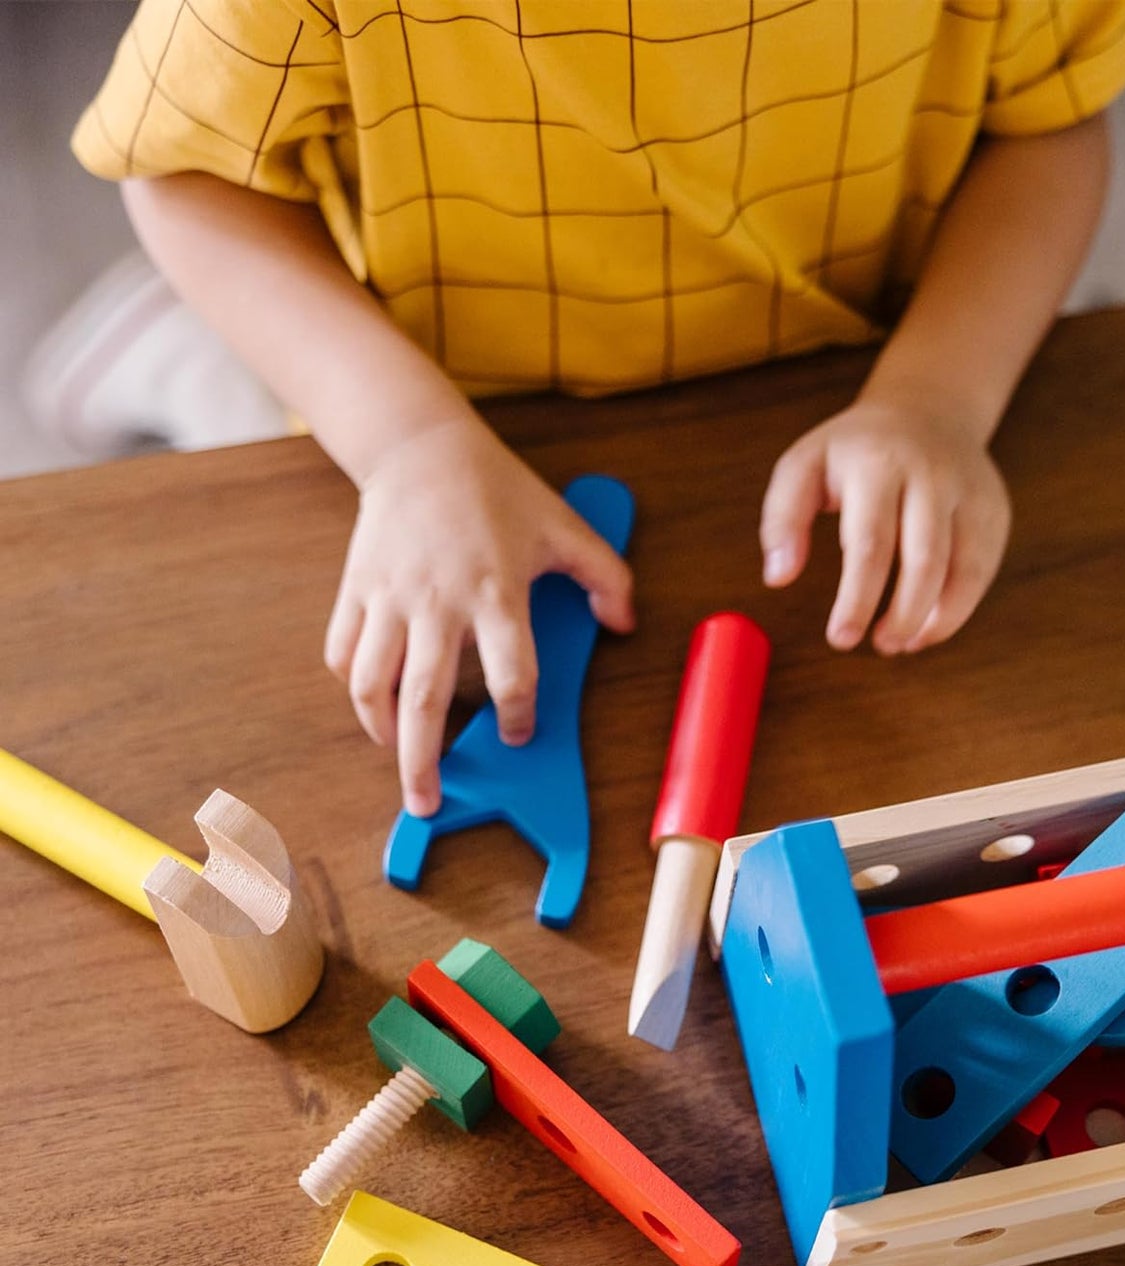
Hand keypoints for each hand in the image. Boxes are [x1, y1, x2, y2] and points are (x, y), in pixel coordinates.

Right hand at [323, 417, 634, 815]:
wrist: (420, 445)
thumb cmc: (496, 490)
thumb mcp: (565, 526)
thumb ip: (606, 576)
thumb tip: (625, 624)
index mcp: (496, 593)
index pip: (511, 675)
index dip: (517, 715)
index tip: (517, 732)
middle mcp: (438, 603)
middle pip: (425, 701)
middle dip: (424, 762)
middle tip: (427, 803)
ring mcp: (390, 598)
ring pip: (372, 684)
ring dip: (381, 732)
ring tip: (397, 757)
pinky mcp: (356, 589)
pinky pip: (343, 652)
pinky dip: (354, 688)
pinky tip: (375, 704)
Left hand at [759, 389, 1010, 653]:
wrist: (925, 410)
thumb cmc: (854, 453)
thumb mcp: (803, 466)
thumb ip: (782, 518)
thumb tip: (778, 577)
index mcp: (878, 464)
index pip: (870, 544)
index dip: (857, 599)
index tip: (841, 639)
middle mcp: (932, 475)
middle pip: (925, 560)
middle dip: (903, 615)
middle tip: (880, 647)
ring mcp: (970, 492)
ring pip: (965, 569)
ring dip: (937, 620)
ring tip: (902, 643)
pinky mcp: (994, 510)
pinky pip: (983, 570)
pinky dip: (958, 608)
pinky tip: (929, 626)